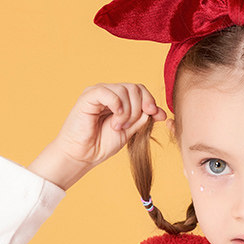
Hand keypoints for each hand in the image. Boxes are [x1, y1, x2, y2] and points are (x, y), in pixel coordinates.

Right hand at [29, 82, 166, 188]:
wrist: (83, 155)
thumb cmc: (101, 144)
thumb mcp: (129, 132)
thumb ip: (141, 120)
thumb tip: (159, 112)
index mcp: (120, 100)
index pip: (140, 91)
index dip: (151, 101)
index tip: (157, 116)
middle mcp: (110, 93)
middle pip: (135, 88)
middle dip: (139, 109)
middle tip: (128, 127)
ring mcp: (99, 93)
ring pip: (124, 90)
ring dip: (127, 112)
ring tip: (117, 127)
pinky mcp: (89, 96)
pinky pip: (108, 92)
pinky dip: (116, 105)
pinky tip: (115, 120)